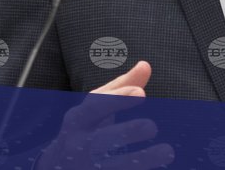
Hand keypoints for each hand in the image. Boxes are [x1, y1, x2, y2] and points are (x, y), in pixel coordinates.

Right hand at [35, 61, 172, 169]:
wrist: (57, 166)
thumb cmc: (84, 128)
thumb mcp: (96, 107)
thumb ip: (121, 87)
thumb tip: (145, 65)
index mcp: (77, 119)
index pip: (95, 106)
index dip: (117, 100)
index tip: (141, 93)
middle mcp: (77, 144)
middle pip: (100, 139)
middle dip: (126, 132)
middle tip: (151, 126)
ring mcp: (84, 166)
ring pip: (112, 165)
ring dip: (141, 159)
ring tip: (167, 151)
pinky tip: (156, 169)